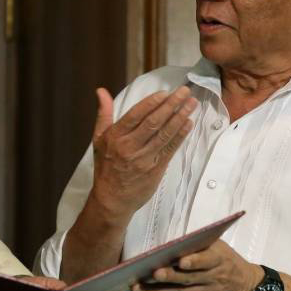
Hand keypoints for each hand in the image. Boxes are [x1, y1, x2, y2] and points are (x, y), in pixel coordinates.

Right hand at [86, 86, 196, 222]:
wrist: (112, 199)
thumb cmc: (106, 166)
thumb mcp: (99, 138)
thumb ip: (104, 114)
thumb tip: (101, 91)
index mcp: (115, 137)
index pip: (135, 115)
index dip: (151, 103)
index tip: (165, 93)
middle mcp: (129, 147)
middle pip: (153, 122)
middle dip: (171, 105)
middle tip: (184, 92)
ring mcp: (143, 159)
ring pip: (164, 135)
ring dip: (180, 117)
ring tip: (191, 104)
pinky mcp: (155, 169)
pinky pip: (170, 149)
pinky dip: (180, 136)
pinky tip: (188, 123)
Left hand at [130, 239, 260, 290]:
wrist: (246, 287)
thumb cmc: (227, 261)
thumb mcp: (220, 247)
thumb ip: (200, 245)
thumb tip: (172, 243)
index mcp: (219, 260)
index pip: (207, 261)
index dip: (195, 262)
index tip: (181, 261)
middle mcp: (213, 278)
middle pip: (190, 279)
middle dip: (170, 277)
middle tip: (153, 274)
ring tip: (137, 288)